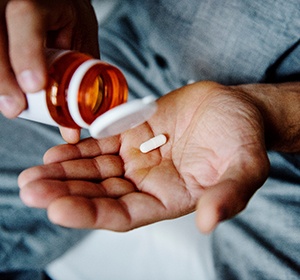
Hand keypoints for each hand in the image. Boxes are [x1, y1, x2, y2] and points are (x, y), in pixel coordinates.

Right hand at [0, 0, 98, 142]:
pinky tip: (4, 91)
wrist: (56, 3)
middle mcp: (12, 2)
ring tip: (10, 105)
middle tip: (15, 108)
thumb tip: (71, 132)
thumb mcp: (81, 45)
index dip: (26, 52)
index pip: (27, 17)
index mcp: (42, 2)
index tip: (33, 85)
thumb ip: (80, 81)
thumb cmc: (70, 21)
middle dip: (3, 75)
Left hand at [18, 81, 269, 232]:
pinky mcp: (135, 133)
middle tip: (31, 189)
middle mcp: (149, 182)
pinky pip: (102, 143)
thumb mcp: (245, 169)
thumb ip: (228, 196)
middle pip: (101, 193)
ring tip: (34, 173)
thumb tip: (209, 221)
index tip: (58, 209)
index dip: (92, 213)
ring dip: (65, 171)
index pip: (125, 215)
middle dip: (66, 192)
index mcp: (171, 199)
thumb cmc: (244, 140)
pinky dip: (79, 148)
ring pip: (95, 169)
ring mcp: (139, 157)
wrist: (237, 109)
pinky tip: (56, 152)